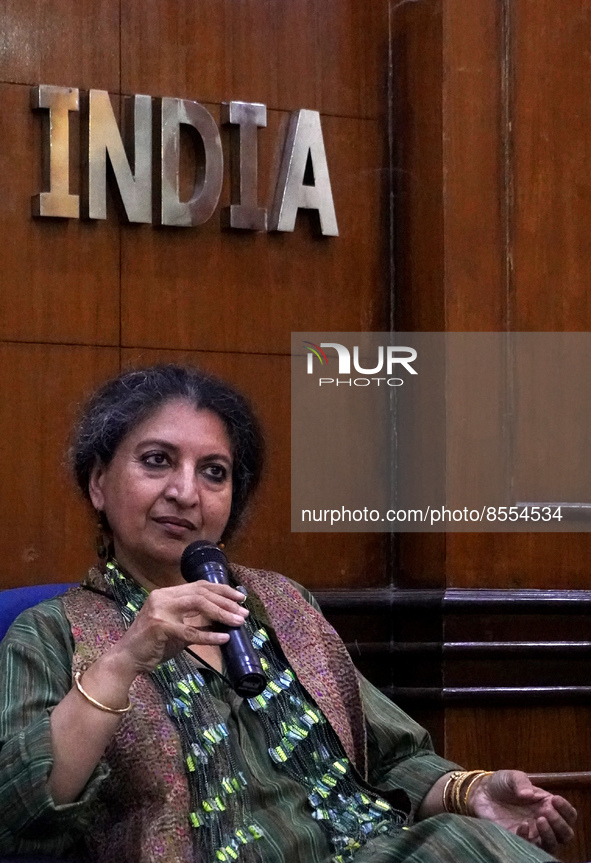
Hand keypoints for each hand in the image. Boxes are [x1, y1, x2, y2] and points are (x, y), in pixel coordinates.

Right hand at [110, 581, 248, 674]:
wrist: (127, 659)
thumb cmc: (153, 644)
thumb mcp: (178, 629)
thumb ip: (197, 622)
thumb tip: (225, 620)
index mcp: (167, 594)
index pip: (199, 586)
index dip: (222, 589)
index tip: (240, 597)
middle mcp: (163, 596)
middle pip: (201, 592)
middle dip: (226, 601)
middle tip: (243, 611)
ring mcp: (160, 610)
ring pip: (198, 605)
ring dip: (222, 613)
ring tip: (238, 621)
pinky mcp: (160, 627)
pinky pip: (190, 631)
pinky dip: (209, 635)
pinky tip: (223, 638)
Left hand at [470, 770, 576, 853]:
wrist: (481, 793)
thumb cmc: (501, 784)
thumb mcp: (512, 777)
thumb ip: (521, 782)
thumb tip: (529, 795)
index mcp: (547, 805)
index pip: (569, 814)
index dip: (566, 810)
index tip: (555, 800)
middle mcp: (544, 821)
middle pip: (566, 833)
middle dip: (560, 824)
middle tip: (545, 812)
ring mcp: (533, 833)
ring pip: (553, 844)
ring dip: (550, 835)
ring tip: (539, 820)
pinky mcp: (520, 840)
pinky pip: (532, 848)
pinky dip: (529, 838)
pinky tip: (521, 825)